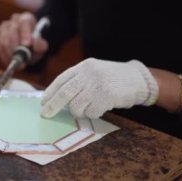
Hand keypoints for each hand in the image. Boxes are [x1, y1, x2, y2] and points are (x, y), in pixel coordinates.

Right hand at [0, 12, 48, 66]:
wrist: (27, 50)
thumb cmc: (34, 46)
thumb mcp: (41, 47)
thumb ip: (40, 45)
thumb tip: (34, 42)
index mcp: (27, 18)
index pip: (24, 23)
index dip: (25, 33)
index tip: (27, 45)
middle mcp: (14, 19)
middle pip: (12, 30)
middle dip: (15, 47)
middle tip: (20, 59)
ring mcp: (4, 25)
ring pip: (3, 38)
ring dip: (9, 53)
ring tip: (16, 63)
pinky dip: (3, 54)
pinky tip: (9, 61)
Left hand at [40, 58, 158, 118]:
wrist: (139, 78)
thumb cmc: (113, 78)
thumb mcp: (94, 72)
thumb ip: (78, 81)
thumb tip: (57, 98)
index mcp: (84, 66)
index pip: (61, 80)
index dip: (50, 92)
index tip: (43, 102)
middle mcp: (89, 74)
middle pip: (64, 93)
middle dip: (53, 106)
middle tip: (46, 114)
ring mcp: (98, 85)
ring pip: (76, 106)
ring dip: (79, 112)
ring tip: (89, 107)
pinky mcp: (107, 96)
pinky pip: (91, 112)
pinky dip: (92, 114)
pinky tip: (100, 108)